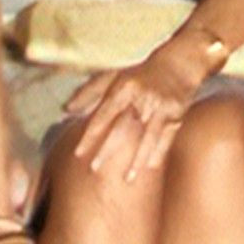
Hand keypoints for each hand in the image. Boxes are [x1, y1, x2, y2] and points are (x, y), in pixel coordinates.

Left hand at [68, 34, 207, 183]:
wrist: (178, 63)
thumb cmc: (140, 74)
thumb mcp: (114, 76)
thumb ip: (90, 92)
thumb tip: (66, 109)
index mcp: (124, 87)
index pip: (103, 113)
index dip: (90, 134)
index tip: (78, 153)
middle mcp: (141, 97)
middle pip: (123, 127)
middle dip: (108, 149)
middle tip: (94, 168)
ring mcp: (160, 107)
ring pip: (148, 137)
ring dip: (137, 159)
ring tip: (128, 179)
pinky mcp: (176, 114)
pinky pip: (166, 138)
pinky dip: (158, 153)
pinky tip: (150, 168)